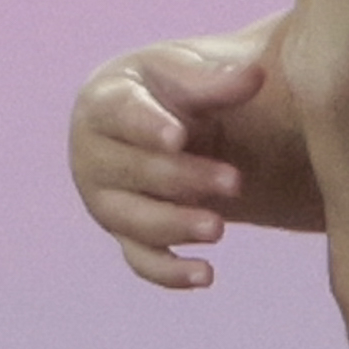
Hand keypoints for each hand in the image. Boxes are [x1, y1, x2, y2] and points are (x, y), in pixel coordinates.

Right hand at [69, 29, 276, 286]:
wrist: (164, 124)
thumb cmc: (171, 89)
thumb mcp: (188, 73)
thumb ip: (216, 79)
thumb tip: (254, 75)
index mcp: (104, 103)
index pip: (121, 114)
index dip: (148, 127)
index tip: (179, 137)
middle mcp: (93, 155)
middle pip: (134, 171)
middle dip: (183, 178)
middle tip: (234, 182)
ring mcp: (106, 200)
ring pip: (134, 220)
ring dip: (176, 225)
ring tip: (219, 227)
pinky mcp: (126, 235)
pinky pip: (141, 260)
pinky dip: (170, 272)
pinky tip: (206, 275)